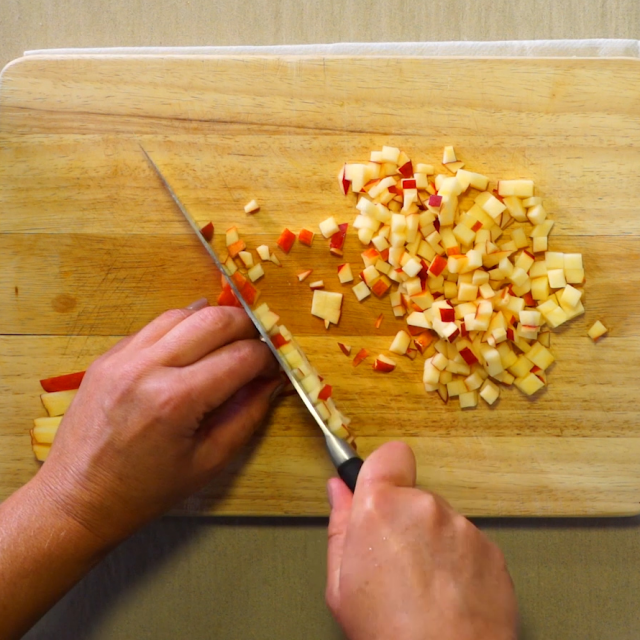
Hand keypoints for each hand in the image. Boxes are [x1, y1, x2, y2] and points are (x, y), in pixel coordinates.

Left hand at [36, 300, 280, 544]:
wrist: (77, 498)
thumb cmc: (146, 491)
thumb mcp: (209, 462)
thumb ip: (248, 415)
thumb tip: (272, 381)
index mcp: (177, 400)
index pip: (242, 357)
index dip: (268, 358)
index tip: (275, 367)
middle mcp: (149, 367)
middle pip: (215, 320)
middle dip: (247, 327)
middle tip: (258, 346)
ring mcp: (123, 357)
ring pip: (184, 313)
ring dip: (214, 322)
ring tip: (227, 344)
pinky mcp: (108, 355)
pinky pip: (155, 325)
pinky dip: (182, 328)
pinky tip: (192, 346)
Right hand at [326, 442, 517, 639]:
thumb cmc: (390, 635)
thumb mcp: (341, 585)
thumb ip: (339, 526)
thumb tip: (338, 492)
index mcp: (381, 508)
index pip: (390, 455)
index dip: (384, 471)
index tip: (380, 489)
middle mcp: (425, 507)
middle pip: (414, 494)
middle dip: (404, 518)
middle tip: (395, 561)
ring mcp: (463, 527)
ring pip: (441, 520)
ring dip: (432, 542)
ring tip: (423, 586)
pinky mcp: (491, 549)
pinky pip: (468, 543)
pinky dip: (459, 561)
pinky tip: (448, 594)